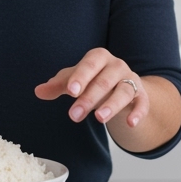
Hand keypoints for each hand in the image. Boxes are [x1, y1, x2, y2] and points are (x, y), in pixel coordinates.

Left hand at [34, 48, 148, 127]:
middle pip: (104, 81)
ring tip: (98, 119)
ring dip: (112, 105)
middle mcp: (117, 66)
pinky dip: (138, 112)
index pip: (90, 64)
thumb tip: (38, 91)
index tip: (71, 91)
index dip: (81, 77)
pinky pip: (142, 103)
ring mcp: (131, 80)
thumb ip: (57, 85)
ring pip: (123, 91)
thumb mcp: (75, 81)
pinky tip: (130, 123)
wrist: (122, 86)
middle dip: (88, 98)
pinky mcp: (141, 96)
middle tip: (74, 115)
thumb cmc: (93, 80)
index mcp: (99, 58)